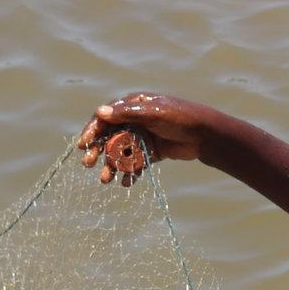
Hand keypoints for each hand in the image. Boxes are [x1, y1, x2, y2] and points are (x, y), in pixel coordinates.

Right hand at [76, 92, 223, 184]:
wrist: (205, 134)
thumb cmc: (180, 117)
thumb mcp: (153, 113)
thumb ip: (127, 113)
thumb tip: (100, 112)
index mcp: (132, 106)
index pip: (105, 118)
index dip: (92, 131)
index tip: (83, 145)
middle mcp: (134, 121)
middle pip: (110, 137)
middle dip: (98, 151)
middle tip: (88, 164)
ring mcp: (142, 137)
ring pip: (121, 152)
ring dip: (112, 166)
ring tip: (105, 180)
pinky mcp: (151, 152)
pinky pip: (136, 163)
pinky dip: (130, 173)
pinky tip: (125, 183)